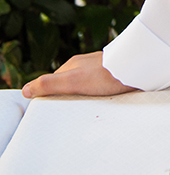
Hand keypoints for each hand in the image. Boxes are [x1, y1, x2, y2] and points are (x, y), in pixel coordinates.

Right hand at [22, 51, 136, 98]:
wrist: (138, 68)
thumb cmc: (106, 75)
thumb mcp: (72, 82)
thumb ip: (49, 84)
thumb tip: (26, 89)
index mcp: (72, 65)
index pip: (55, 81)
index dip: (51, 94)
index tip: (51, 107)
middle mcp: (86, 64)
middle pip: (71, 82)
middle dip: (69, 95)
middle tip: (70, 110)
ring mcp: (101, 68)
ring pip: (88, 84)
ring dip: (87, 95)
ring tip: (88, 107)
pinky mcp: (115, 73)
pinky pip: (103, 85)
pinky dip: (100, 93)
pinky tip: (105, 100)